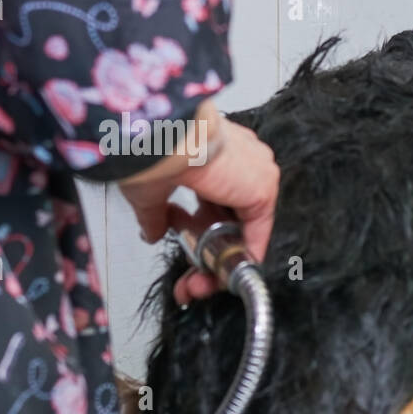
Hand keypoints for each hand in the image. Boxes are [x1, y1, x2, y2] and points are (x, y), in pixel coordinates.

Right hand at [118, 99, 279, 304]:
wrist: (158, 131)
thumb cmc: (150, 144)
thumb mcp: (149, 188)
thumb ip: (156, 213)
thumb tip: (151, 231)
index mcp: (214, 153)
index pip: (215, 202)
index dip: (198, 234)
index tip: (185, 254)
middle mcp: (240, 161)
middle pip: (230, 220)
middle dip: (207, 254)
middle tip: (191, 278)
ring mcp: (256, 172)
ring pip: (242, 228)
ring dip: (220, 260)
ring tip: (200, 282)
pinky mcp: (263, 188)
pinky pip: (257, 232)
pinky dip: (241, 256)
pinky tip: (223, 275)